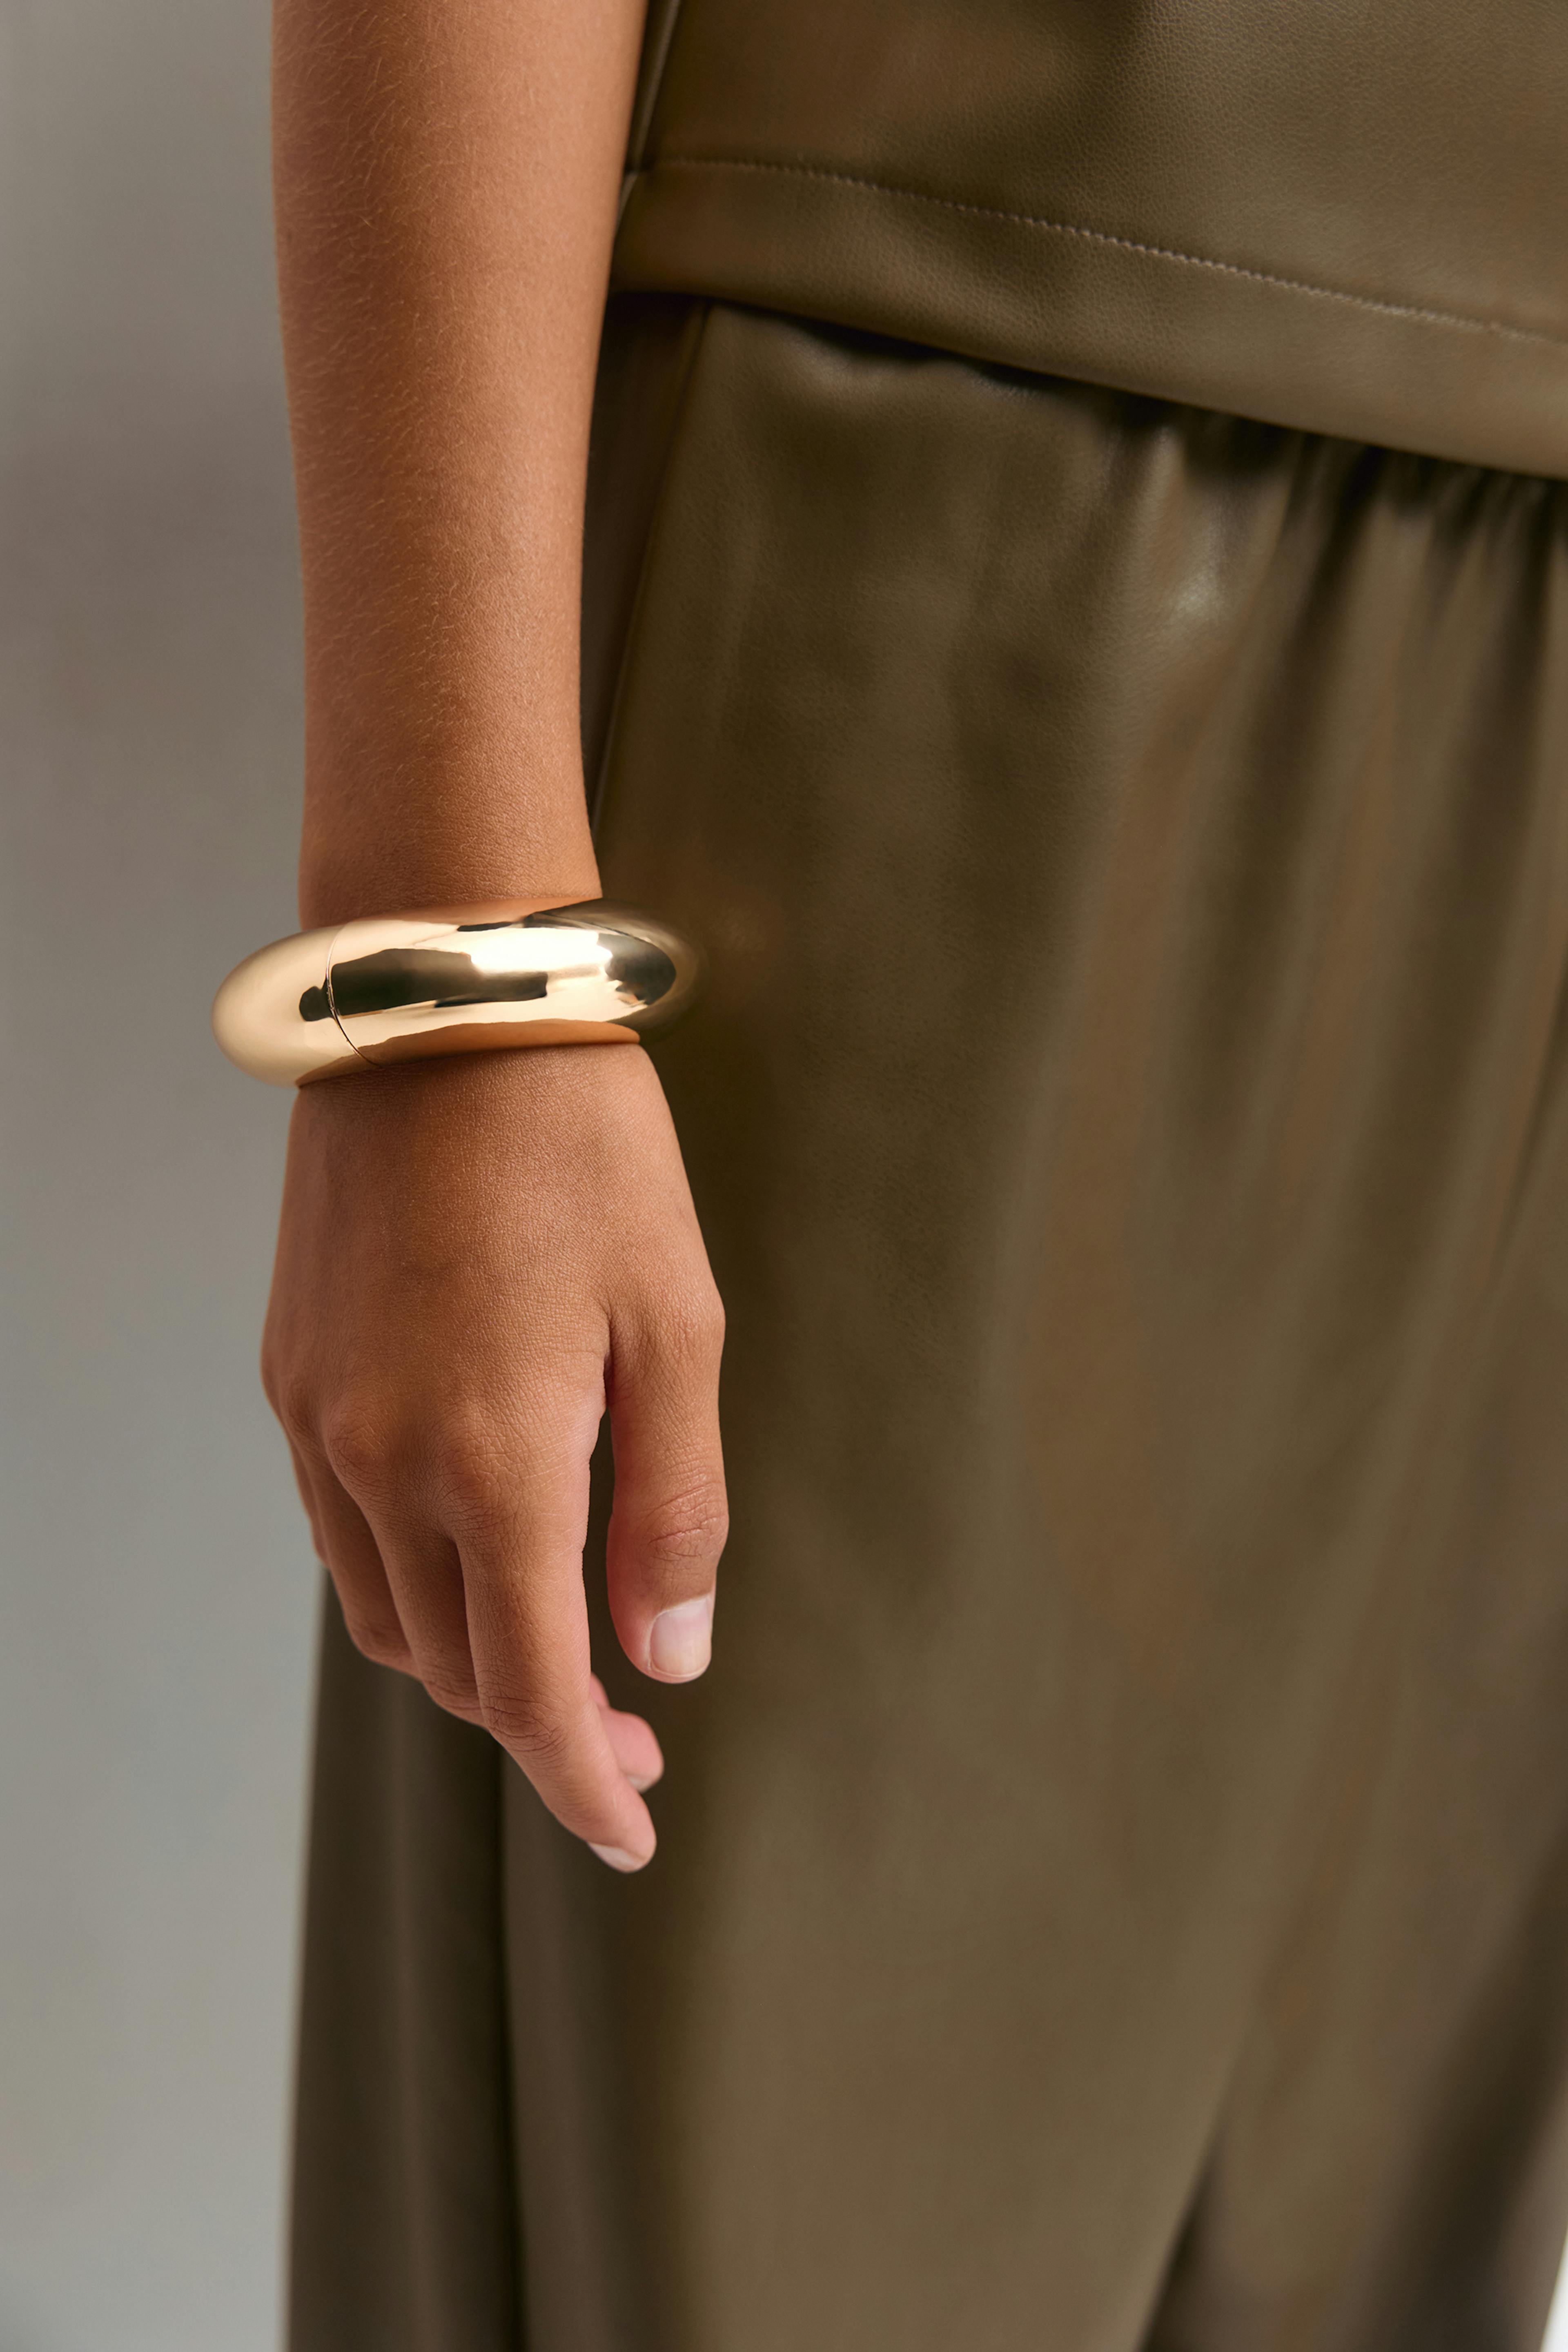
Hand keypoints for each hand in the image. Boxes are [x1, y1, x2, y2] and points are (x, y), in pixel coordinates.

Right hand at [261, 1044, 726, 1870]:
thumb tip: (670, 1657)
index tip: (634, 1831)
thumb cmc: (585, 1148)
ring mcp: (321, 1419)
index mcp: (495, 1460)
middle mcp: (383, 1461)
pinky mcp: (292, 1375)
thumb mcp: (676, 1324)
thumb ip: (673, 1507)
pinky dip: (413, 1577)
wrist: (439, 1007)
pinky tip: (483, 1549)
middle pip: (454, 1667)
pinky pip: (342, 1529)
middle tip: (635, 1732)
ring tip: (562, 1650)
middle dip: (543, 1727)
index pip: (532, 1690)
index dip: (584, 1782)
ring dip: (472, 1657)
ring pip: (387, 1613)